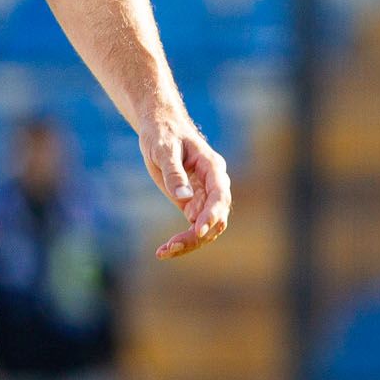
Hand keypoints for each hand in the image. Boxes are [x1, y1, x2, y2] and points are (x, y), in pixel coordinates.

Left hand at [139, 108, 230, 259]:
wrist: (159, 128)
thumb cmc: (163, 133)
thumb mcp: (164, 148)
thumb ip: (174, 171)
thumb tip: (183, 197)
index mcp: (213, 167)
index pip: (220, 194)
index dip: (212, 214)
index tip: (197, 230)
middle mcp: (214, 185)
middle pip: (217, 218)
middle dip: (198, 235)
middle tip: (172, 246)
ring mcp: (204, 197)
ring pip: (207, 228)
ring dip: (190, 243)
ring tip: (164, 252)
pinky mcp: (192, 205)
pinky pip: (193, 228)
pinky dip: (183, 241)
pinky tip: (164, 250)